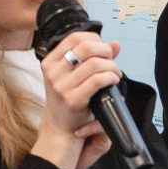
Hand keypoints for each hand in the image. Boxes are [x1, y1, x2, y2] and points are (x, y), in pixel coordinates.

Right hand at [31, 31, 122, 168]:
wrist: (61, 131)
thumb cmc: (70, 103)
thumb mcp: (77, 77)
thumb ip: (96, 58)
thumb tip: (116, 43)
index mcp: (51, 61)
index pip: (75, 37)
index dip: (95, 39)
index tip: (104, 50)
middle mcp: (53, 72)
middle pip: (86, 46)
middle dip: (106, 51)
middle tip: (112, 62)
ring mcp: (61, 86)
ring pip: (95, 63)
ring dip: (111, 67)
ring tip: (115, 75)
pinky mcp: (72, 99)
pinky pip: (97, 80)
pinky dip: (110, 77)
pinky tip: (113, 82)